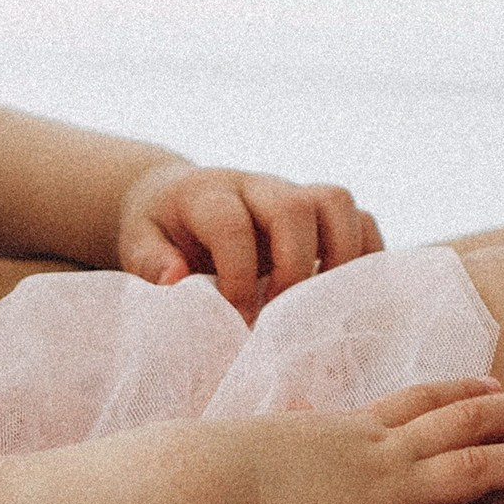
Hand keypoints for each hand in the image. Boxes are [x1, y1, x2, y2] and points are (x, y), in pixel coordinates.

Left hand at [119, 161, 384, 316]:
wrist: (177, 197)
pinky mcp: (320, 211)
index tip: (237, 317)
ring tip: (318, 307)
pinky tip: (343, 298)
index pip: (233, 224)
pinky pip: (361, 220)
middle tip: (277, 317)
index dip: (238, 275)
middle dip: (293, 269)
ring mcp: (294, 193)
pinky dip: (365, 257)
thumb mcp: (139, 243)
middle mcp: (257, 186)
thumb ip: (151, 261)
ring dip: (339, 258)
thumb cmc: (160, 230)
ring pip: (337, 203)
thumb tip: (175, 280)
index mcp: (208, 193)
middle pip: (295, 207)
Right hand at [233, 379, 503, 503]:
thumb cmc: (214, 466)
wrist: (209, 483)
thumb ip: (282, 441)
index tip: (498, 381)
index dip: (462, 389)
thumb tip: (272, 436)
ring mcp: (388, 490)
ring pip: (477, 466)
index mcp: (348, 426)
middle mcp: (380, 451)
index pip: (418, 399)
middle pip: (466, 419)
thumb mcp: (258, 440)